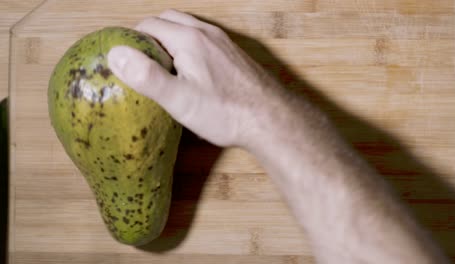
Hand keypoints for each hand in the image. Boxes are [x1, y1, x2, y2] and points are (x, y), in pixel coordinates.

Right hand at [108, 9, 281, 146]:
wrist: (270, 118)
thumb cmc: (226, 112)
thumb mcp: (180, 99)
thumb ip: (147, 76)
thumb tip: (115, 54)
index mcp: (189, 39)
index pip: (149, 25)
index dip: (132, 40)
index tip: (126, 61)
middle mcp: (207, 33)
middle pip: (168, 21)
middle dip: (150, 36)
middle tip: (141, 62)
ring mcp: (223, 42)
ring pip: (187, 29)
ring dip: (170, 39)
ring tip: (163, 67)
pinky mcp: (232, 54)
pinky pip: (203, 40)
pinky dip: (188, 46)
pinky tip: (190, 71)